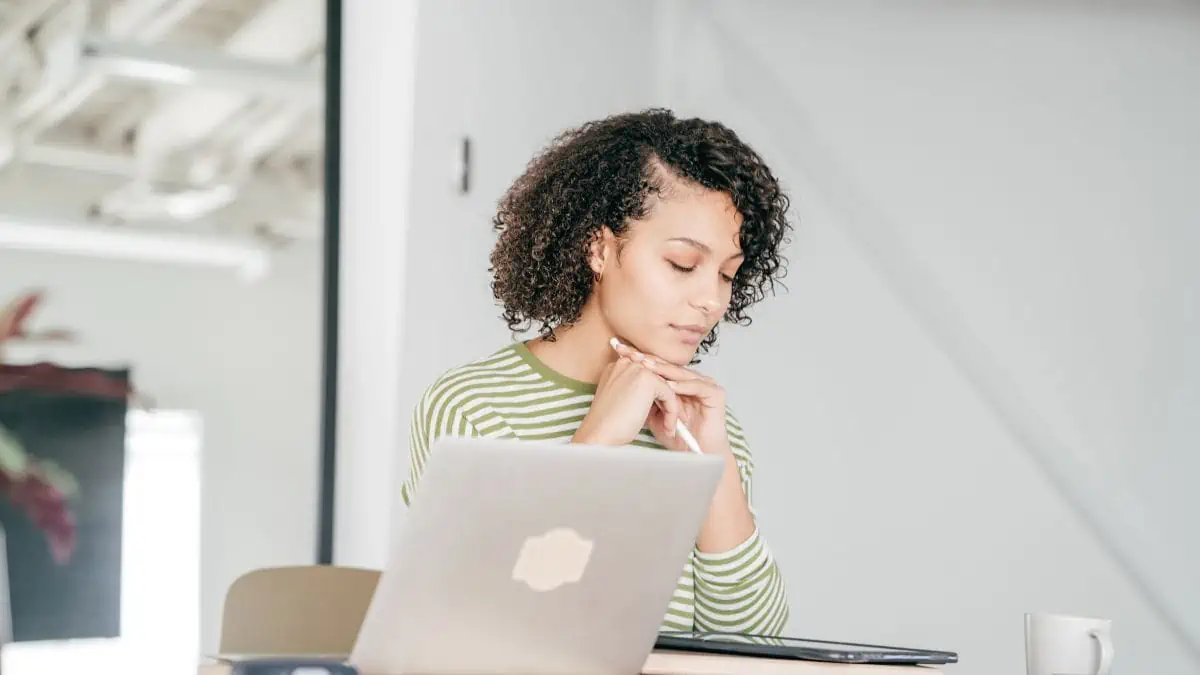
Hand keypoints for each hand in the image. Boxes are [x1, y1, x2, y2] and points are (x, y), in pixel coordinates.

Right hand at [572, 354, 680, 446]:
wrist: (600, 434)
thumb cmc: (608, 424)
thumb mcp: (623, 400)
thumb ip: (637, 391)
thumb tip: (657, 395)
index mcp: (618, 366)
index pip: (648, 374)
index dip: (657, 393)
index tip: (663, 410)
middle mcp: (627, 363)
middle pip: (659, 377)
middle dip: (667, 400)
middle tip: (672, 418)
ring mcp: (637, 369)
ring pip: (666, 387)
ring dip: (671, 408)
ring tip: (670, 426)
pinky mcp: (648, 380)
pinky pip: (670, 396)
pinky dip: (672, 413)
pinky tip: (668, 428)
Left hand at [610, 342, 731, 455]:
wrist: (696, 455)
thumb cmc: (676, 436)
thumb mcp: (653, 414)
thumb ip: (645, 398)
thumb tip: (625, 380)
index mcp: (680, 382)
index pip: (658, 366)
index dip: (640, 359)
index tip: (620, 352)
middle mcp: (693, 380)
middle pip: (669, 367)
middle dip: (649, 360)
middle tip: (631, 353)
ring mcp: (706, 385)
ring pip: (682, 374)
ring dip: (664, 370)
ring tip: (647, 366)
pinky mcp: (716, 394)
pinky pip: (697, 386)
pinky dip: (683, 386)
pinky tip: (669, 385)